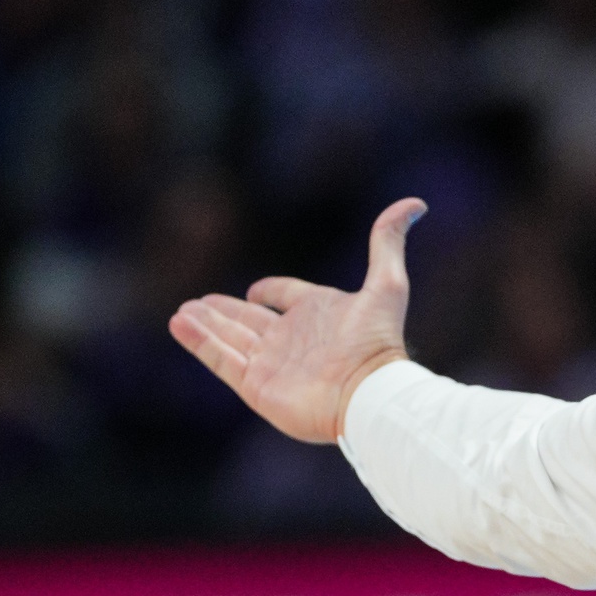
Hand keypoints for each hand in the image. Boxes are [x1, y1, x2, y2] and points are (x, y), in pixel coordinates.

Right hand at [168, 198, 426, 443]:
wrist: (369, 392)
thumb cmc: (377, 340)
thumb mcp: (388, 282)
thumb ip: (388, 241)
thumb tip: (416, 203)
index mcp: (320, 315)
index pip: (288, 297)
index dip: (273, 291)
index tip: (257, 289)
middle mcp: (294, 340)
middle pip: (251, 321)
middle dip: (224, 311)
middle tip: (197, 301)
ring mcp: (274, 364)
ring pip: (232, 339)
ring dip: (206, 324)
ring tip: (182, 311)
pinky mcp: (257, 386)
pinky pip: (221, 359)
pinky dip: (199, 342)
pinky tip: (179, 324)